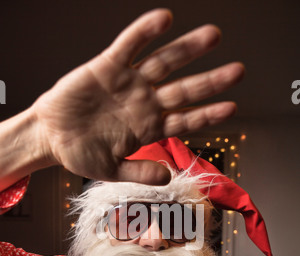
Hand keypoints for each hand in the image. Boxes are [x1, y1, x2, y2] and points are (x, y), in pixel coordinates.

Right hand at [33, 9, 243, 184]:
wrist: (51, 137)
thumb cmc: (82, 154)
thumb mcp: (112, 170)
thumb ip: (140, 173)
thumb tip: (168, 176)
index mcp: (149, 128)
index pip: (185, 120)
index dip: (208, 114)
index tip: (232, 108)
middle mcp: (144, 102)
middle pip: (183, 89)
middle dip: (210, 81)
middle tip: (238, 71)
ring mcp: (128, 82)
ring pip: (164, 62)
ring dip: (187, 49)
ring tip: (213, 36)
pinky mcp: (107, 66)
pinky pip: (129, 45)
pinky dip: (145, 32)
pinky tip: (165, 18)